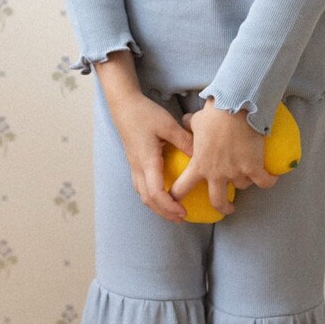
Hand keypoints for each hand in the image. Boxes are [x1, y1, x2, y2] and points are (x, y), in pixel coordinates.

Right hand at [104, 90, 195, 223]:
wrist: (123, 105)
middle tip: (181, 218)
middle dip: (164, 212)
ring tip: (172, 210)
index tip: (183, 212)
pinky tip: (162, 193)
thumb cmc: (145, 113)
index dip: (169, 206)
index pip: (156, 192)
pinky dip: (151, 195)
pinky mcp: (133, 161)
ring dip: (156, 206)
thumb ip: (184, 140)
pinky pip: (140, 185)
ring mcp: (134, 165)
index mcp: (147, 161)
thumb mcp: (168, 124)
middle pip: (148, 199)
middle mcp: (138, 167)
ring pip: (142, 194)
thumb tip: (201, 155)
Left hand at [169, 97, 279, 216]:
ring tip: (249, 172)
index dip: (177, 197)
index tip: (177, 202)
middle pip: (217, 201)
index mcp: (199, 164)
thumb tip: (185, 120)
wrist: (236, 107)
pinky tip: (271, 178)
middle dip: (222, 208)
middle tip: (226, 208)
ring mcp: (236, 172)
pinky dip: (268, 181)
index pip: (182, 187)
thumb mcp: (197, 120)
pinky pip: (264, 181)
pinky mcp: (254, 167)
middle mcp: (217, 173)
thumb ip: (190, 125)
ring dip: (245, 181)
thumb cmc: (214, 114)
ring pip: (242, 186)